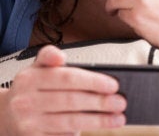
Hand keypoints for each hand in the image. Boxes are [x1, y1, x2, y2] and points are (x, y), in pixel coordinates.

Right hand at [0, 46, 125, 134]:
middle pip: (71, 101)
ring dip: (98, 121)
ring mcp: (29, 123)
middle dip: (100, 102)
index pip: (67, 78)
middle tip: (121, 102)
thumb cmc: (30, 90)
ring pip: (70, 121)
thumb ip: (49, 56)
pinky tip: (98, 128)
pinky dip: (81, 132)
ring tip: (118, 118)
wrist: (4, 116)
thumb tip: (59, 56)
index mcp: (30, 79)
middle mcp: (26, 101)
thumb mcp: (35, 68)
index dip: (93, 81)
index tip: (114, 85)